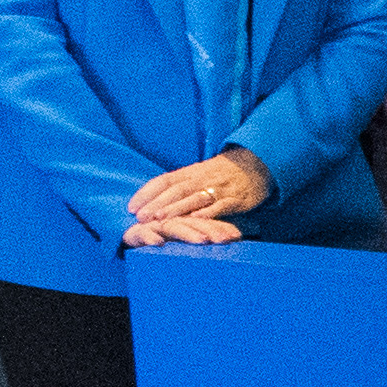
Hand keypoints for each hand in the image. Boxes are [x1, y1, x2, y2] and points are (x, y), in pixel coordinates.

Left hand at [121, 145, 273, 246]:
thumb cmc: (221, 175)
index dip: (147, 193)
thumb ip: (178, 186)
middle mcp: (201, 179)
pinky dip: (208, 213)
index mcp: (190, 172)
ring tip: (161, 219)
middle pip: (176, 190)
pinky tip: (196, 219)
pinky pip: (220, 206)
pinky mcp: (235, 199)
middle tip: (141, 217)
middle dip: (157, 204)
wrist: (255, 166)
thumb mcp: (199, 175)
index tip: (131, 207)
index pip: (164, 180)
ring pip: (194, 198)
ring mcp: (218, 189)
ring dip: (177, 209)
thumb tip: (151, 202)